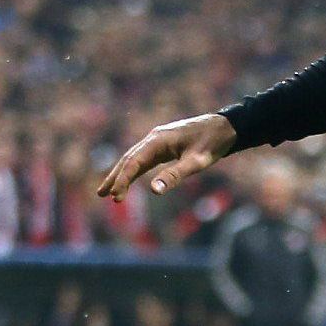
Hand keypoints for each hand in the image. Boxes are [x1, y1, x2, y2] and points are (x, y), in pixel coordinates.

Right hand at [96, 113, 238, 199]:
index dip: (123, 181)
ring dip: (121, 173)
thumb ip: (174, 176)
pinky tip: (129, 178)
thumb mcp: (196, 162)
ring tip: (108, 190)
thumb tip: (153, 191)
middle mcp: (153, 138)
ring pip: (134, 158)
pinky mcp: (163, 144)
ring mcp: (157, 140)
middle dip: (114, 178)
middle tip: (101, 195)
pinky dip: (134, 169)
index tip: (116, 198)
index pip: (134, 163)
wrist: (225, 127)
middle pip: (128, 160)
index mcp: (157, 141)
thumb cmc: (212, 144)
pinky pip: (143, 158)